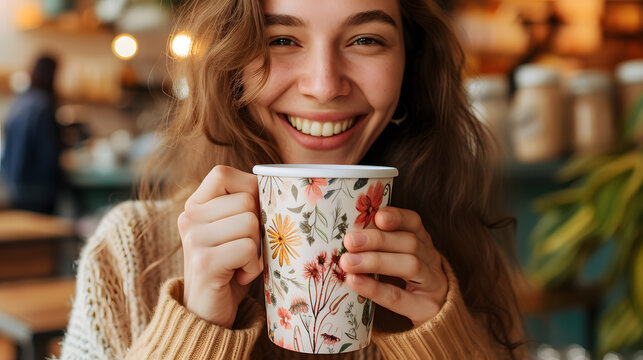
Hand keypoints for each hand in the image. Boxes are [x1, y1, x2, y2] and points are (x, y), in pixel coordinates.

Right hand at [178, 165, 262, 327]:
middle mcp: (188, 217)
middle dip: (257, 228)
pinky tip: (238, 276)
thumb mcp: (236, 231)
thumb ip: (246, 206)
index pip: (223, 173)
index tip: (250, 217)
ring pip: (250, 223)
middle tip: (243, 251)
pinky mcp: (204, 262)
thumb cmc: (232, 268)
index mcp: (195, 205)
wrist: (209, 315)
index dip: (248, 191)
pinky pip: (248, 249)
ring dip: (256, 249)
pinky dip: (253, 266)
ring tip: (240, 264)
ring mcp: (193, 239)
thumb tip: (279, 185)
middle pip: (245, 200)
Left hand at [339, 206, 447, 326]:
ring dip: (376, 261)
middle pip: (410, 243)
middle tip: (349, 240)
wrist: (433, 319)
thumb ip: (377, 247)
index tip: (378, 216)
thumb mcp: (396, 260)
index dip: (397, 217)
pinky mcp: (427, 309)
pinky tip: (355, 282)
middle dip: (378, 240)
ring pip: (410, 266)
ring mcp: (433, 285)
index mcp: (423, 243)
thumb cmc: (404, 284)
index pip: (414, 223)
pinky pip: (399, 297)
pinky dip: (375, 289)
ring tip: (347, 262)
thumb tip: (344, 236)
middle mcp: (431, 260)